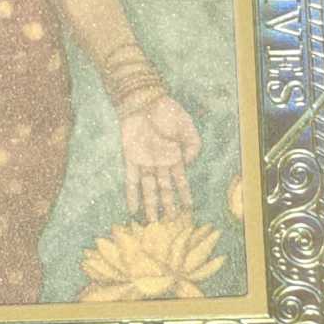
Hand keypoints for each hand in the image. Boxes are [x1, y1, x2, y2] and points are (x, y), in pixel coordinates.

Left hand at [120, 95, 201, 221]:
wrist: (144, 99)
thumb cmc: (168, 111)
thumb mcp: (187, 127)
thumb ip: (193, 145)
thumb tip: (189, 163)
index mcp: (174, 156)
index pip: (180, 181)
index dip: (184, 195)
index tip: (188, 209)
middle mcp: (159, 162)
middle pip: (163, 189)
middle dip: (167, 206)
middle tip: (169, 223)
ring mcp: (144, 161)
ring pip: (148, 188)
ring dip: (150, 205)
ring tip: (152, 221)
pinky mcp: (130, 158)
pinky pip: (131, 179)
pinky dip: (131, 194)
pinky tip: (132, 208)